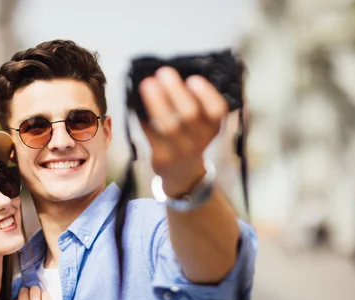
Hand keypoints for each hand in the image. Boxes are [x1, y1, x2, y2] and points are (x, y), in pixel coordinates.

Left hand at [138, 67, 228, 196]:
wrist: (182, 173)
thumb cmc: (190, 137)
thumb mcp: (202, 125)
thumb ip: (194, 103)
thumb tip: (169, 74)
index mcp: (213, 127)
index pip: (217, 110)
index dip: (206, 94)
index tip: (192, 78)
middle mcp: (200, 140)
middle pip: (190, 114)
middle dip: (175, 90)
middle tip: (163, 72)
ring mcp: (180, 151)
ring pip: (168, 125)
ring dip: (156, 102)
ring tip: (147, 83)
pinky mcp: (161, 157)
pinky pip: (150, 134)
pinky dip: (142, 117)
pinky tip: (136, 103)